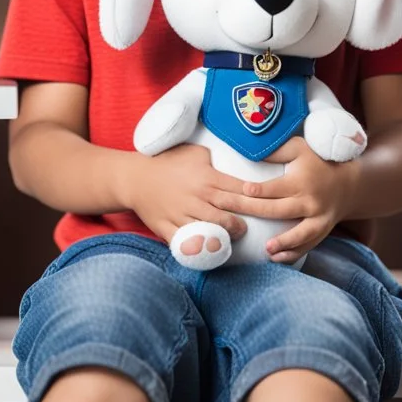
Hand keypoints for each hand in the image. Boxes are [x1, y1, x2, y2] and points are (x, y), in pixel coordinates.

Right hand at [124, 143, 247, 246]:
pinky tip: (210, 248)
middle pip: (231, 210)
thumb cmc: (167, 162)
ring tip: (236, 234)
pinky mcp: (170, 228)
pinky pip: (188, 242)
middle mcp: (198, 197)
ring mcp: (184, 214)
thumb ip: (216, 160)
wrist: (135, 178)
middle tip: (252, 223)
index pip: (240, 188)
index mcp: (207, 177)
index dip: (257, 197)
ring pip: (214, 228)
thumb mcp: (194, 152)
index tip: (266, 201)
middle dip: (247, 218)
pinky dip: (200, 247)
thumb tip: (238, 160)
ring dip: (229, 233)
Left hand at [228, 137, 358, 263]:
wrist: (349, 184)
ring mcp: (318, 219)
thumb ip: (276, 151)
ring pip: (300, 233)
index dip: (259, 189)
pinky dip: (293, 253)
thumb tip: (250, 151)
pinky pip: (308, 245)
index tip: (243, 190)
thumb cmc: (318, 162)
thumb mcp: (299, 148)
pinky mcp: (321, 231)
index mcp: (301, 181)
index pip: (276, 188)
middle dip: (253, 213)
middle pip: (278, 210)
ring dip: (283, 242)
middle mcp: (310, 202)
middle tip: (230, 218)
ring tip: (266, 249)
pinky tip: (277, 258)